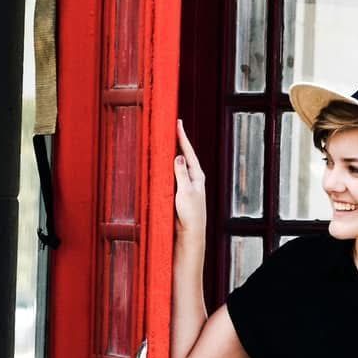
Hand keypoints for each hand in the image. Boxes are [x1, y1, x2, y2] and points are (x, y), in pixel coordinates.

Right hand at [173, 117, 206, 242]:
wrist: (189, 235)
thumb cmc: (190, 215)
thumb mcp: (186, 192)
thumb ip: (181, 174)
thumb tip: (179, 156)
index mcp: (197, 176)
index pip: (189, 152)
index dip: (182, 137)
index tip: (178, 122)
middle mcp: (192, 179)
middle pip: (184, 156)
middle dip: (177, 142)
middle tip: (171, 127)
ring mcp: (185, 186)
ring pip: (176, 166)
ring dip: (170, 154)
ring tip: (164, 140)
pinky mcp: (178, 194)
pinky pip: (170, 176)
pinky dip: (165, 168)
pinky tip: (159, 164)